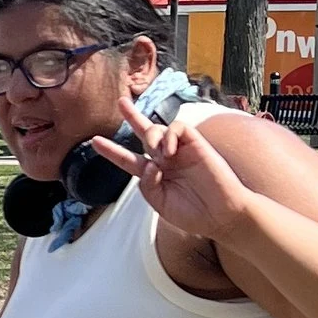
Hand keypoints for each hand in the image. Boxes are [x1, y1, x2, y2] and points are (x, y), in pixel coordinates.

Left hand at [94, 92, 251, 250]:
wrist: (222, 216)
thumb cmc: (193, 214)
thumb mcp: (160, 204)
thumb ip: (147, 185)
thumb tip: (148, 163)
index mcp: (155, 175)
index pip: (129, 159)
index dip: (112, 151)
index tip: (95, 141)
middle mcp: (166, 159)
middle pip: (145, 132)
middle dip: (132, 116)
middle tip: (121, 101)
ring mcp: (181, 150)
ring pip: (159, 128)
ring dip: (151, 136)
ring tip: (159, 154)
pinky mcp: (197, 144)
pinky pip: (178, 128)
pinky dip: (170, 135)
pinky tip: (170, 152)